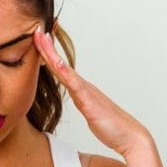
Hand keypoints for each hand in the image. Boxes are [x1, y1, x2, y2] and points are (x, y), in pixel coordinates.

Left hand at [33, 25, 149, 156]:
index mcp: (81, 89)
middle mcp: (83, 86)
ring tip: (42, 37)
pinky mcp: (88, 102)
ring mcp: (86, 92)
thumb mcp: (92, 114)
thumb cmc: (112, 127)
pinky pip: (74, 84)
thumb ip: (84, 104)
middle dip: (47, 46)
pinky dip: (64, 72)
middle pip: (60, 63)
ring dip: (52, 53)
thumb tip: (79, 99)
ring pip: (64, 69)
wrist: (130, 137)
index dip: (49, 53)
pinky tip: (56, 62)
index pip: (61, 68)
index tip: (40, 39)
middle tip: (37, 28)